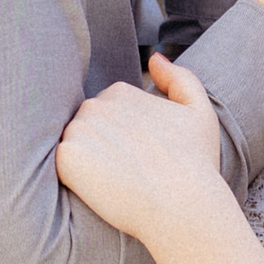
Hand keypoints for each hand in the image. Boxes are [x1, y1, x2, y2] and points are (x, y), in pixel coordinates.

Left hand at [55, 54, 228, 250]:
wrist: (184, 205)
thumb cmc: (196, 164)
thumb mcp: (200, 112)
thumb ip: (179, 79)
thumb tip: (154, 58)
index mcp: (120, 92)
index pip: (105, 115)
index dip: (122, 141)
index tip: (141, 158)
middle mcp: (95, 104)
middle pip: (86, 130)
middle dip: (102, 149)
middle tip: (130, 174)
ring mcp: (79, 129)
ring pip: (74, 147)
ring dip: (88, 165)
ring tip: (117, 183)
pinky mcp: (68, 157)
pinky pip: (62, 167)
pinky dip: (76, 180)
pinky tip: (102, 190)